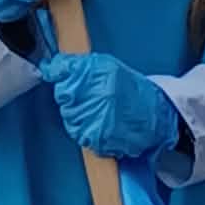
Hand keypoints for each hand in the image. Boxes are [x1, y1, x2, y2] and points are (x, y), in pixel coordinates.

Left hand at [38, 50, 181, 160]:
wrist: (154, 113)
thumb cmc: (129, 86)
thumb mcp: (105, 65)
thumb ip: (75, 64)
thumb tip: (49, 67)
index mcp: (95, 75)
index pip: (61, 75)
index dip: (62, 77)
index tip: (67, 78)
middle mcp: (94, 98)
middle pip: (63, 97)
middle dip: (71, 96)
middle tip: (88, 94)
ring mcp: (94, 121)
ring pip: (68, 116)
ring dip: (76, 113)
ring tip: (94, 108)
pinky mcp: (96, 140)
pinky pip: (77, 133)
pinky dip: (83, 128)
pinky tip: (97, 121)